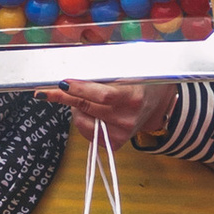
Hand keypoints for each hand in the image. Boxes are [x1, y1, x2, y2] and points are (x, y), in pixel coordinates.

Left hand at [51, 80, 175, 142]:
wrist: (154, 101)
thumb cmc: (137, 81)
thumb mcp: (124, 70)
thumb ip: (101, 70)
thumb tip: (73, 72)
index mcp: (134, 96)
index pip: (103, 95)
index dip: (81, 89)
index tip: (63, 83)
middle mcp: (129, 118)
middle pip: (87, 107)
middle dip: (68, 95)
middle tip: (59, 87)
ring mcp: (122, 133)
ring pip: (82, 121)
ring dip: (76, 108)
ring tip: (86, 99)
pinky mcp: (115, 143)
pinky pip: (86, 133)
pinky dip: (82, 120)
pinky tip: (91, 112)